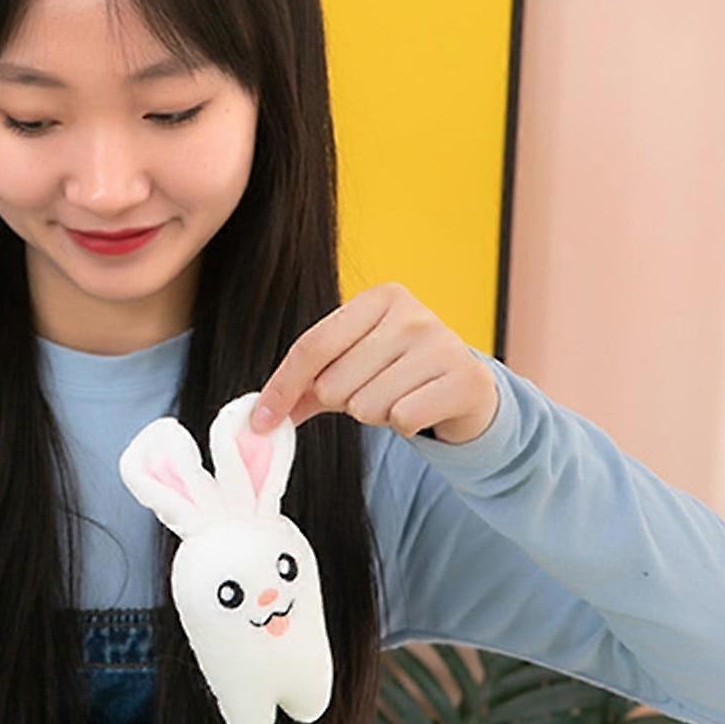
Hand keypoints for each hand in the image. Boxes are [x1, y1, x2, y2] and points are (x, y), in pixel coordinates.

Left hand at [250, 282, 498, 444]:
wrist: (464, 389)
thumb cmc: (399, 375)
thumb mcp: (351, 369)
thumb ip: (304, 386)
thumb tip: (259, 416)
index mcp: (379, 298)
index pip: (312, 346)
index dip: (282, 388)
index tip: (261, 422)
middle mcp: (412, 314)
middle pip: (335, 384)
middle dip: (346, 402)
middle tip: (374, 392)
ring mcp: (442, 343)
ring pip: (367, 406)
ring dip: (376, 415)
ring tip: (399, 398)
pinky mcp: (465, 379)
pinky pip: (403, 418)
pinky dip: (405, 424)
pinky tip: (422, 408)